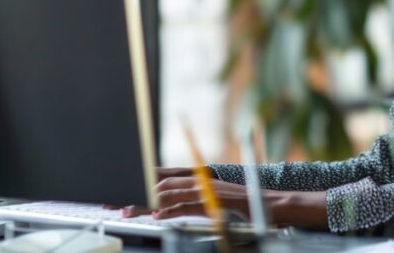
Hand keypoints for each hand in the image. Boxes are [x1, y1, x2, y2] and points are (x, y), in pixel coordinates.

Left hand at [108, 166, 328, 228]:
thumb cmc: (248, 205)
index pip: (169, 176)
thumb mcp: (217, 201)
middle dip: (138, 191)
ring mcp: (210, 189)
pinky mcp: (216, 202)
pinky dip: (171, 212)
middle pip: (165, 183)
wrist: (274, 204)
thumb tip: (173, 207)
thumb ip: (198, 201)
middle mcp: (204, 180)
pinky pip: (189, 206)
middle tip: (119, 203)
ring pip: (172, 193)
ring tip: (130, 210)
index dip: (145, 181)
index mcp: (202, 178)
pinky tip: (158, 217)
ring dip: (148, 203)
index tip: (124, 188)